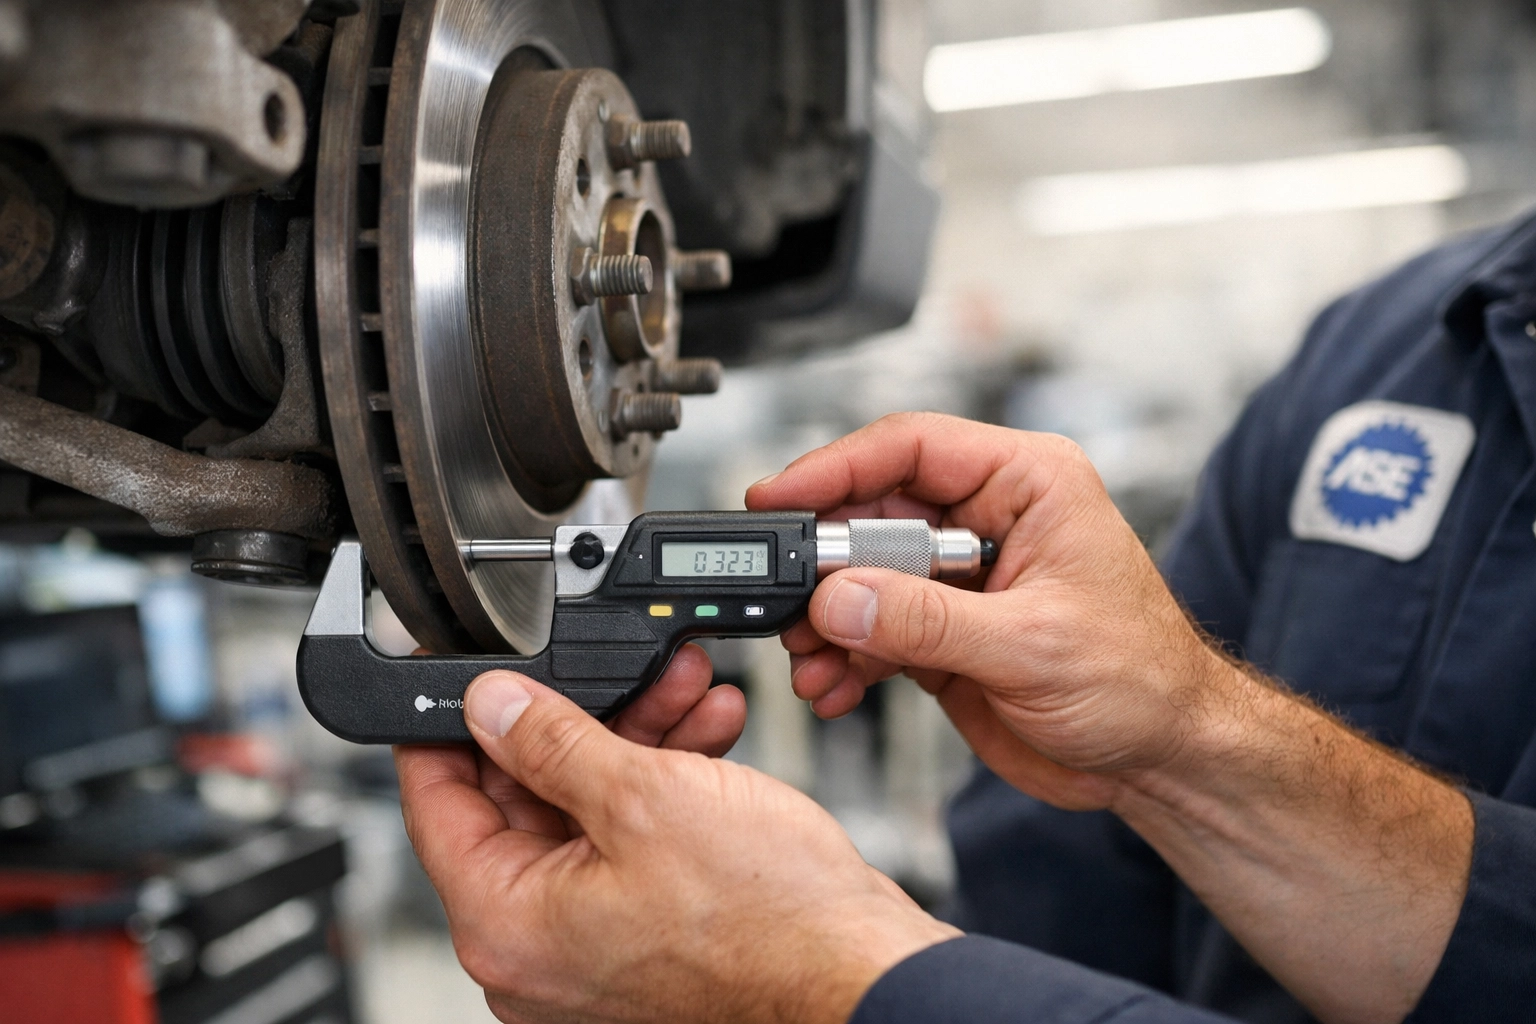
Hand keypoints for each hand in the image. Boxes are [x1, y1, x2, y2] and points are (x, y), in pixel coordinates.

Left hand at [396, 672, 957, 1023]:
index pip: (437, 804)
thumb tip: (490, 706)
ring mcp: (593, 946)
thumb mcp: (642, 796)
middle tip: (615, 665)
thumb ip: (551, 741)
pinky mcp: (646, 935)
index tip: (466, 678)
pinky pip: (629, 844)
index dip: (450, 725)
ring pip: (587, 813)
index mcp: (506, 925)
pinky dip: (662, 787)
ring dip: (635, 740)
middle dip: (580, 717)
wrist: (857, 974)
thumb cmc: (767, 920)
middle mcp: (538, 949)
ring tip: (685, 688)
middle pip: (524, 799)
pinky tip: (706, 735)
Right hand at [748, 411, 1225, 809]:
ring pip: (862, 577)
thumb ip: (928, 620)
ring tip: (811, 660)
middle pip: (873, 513)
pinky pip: (872, 631)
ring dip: (827, 621)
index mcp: (1028, 483)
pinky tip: (834, 686)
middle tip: (788, 602)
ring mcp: (961, 579)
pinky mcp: (944, 632)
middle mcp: (988, 520)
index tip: (780, 497)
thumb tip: (840, 596)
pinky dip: (844, 659)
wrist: (1162, 761)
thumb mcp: (1034, 645)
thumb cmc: (1144, 681)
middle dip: (825, 564)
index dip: (838, 467)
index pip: (913, 446)